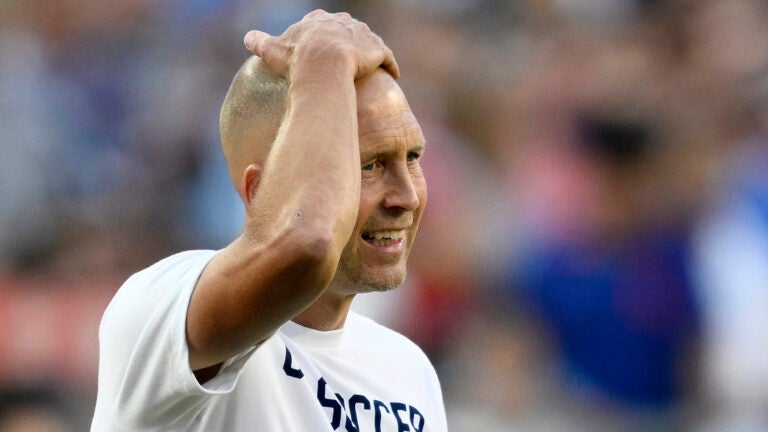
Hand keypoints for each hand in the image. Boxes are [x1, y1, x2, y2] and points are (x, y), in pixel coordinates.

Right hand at [243, 9, 398, 80]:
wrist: (324, 66)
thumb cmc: (297, 59)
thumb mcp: (274, 49)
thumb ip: (260, 42)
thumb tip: (248, 38)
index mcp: (319, 20)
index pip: (321, 22)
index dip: (321, 35)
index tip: (321, 47)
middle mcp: (343, 22)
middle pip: (347, 29)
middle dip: (347, 40)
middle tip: (347, 59)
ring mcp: (362, 35)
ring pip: (369, 41)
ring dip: (370, 52)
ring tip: (370, 68)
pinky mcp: (378, 50)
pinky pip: (388, 58)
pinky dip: (390, 66)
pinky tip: (392, 75)